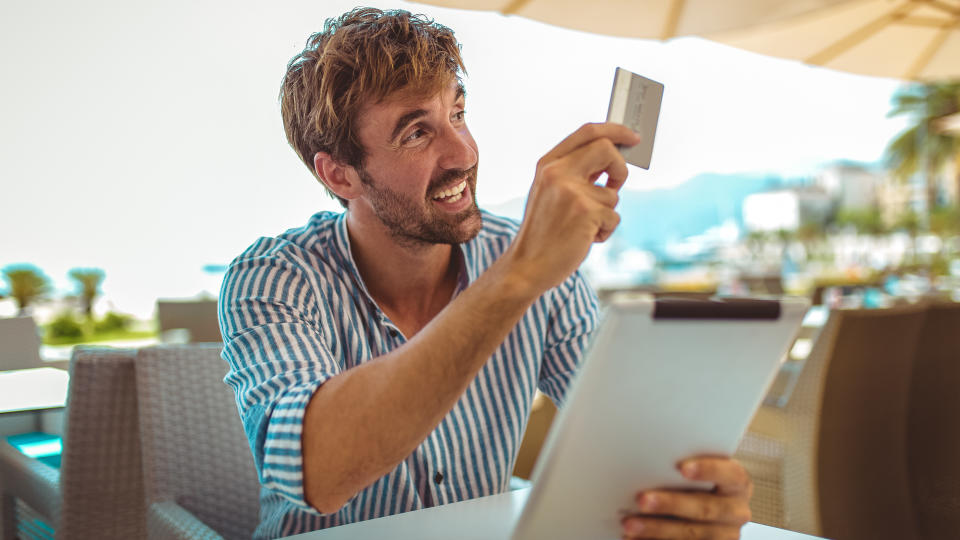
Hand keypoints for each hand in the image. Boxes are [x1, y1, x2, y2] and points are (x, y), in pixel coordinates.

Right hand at [506, 122, 641, 292]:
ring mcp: (572, 192)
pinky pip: (614, 217)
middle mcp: (558, 173)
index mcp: (547, 164)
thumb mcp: (550, 193)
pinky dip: (605, 231)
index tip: (632, 138)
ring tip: (584, 228)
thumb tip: (612, 159)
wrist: (526, 266)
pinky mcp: (586, 213)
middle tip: (617, 184)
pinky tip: (585, 239)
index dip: (615, 131)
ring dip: (606, 213)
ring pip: (613, 193)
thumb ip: (574, 173)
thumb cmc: (543, 233)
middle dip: (620, 168)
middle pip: (606, 149)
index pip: (587, 132)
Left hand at [621, 457, 752, 538]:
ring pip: (691, 534)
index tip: (682, 468)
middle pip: (704, 508)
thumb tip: (648, 455)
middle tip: (642, 499)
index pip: (729, 473)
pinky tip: (635, 538)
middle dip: (671, 504)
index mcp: (737, 483)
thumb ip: (683, 466)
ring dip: (657, 529)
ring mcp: (725, 535)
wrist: (709, 509)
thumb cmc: (697, 482)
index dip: (708, 470)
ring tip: (630, 524)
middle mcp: (737, 511)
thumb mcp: (699, 470)